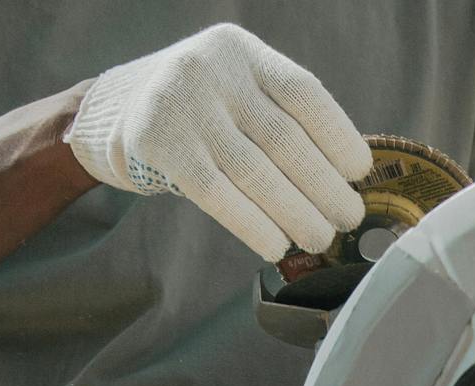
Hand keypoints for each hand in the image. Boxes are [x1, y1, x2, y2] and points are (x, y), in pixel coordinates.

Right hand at [65, 23, 372, 260]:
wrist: (115, 108)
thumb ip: (277, 117)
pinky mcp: (158, 143)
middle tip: (349, 217)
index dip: (337, 135)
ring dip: (294, 212)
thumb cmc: (197, 109)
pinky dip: (252, 224)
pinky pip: (216, 192)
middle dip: (322, 185)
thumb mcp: (236, 90)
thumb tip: (341, 177)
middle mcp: (213, 69)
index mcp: (243, 51)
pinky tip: (275, 245)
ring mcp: (182, 104)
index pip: (302, 92)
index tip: (359, 172)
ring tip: (320, 237)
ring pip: (253, 170)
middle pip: (282, 138)